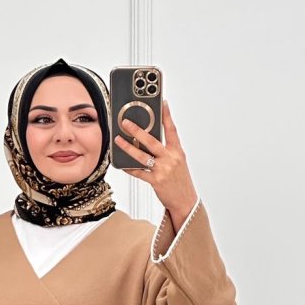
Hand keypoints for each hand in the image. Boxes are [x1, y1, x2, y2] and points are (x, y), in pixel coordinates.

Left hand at [114, 98, 197, 222]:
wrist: (186, 201)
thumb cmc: (181, 181)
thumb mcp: (178, 162)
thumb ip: (167, 150)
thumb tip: (151, 140)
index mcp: (177, 152)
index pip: (172, 130)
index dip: (167, 115)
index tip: (162, 103)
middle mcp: (170, 159)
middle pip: (152, 141)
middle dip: (137, 131)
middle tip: (126, 123)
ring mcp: (163, 170)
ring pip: (142, 156)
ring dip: (128, 147)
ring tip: (118, 140)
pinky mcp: (156, 181)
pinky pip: (139, 173)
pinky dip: (130, 168)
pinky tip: (122, 164)